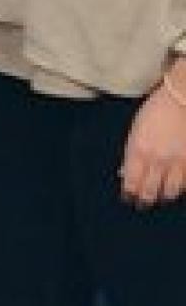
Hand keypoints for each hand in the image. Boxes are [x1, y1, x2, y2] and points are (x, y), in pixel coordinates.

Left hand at [120, 77, 185, 207]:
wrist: (181, 101)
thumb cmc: (156, 110)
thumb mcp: (136, 129)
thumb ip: (131, 152)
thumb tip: (125, 171)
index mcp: (138, 149)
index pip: (131, 180)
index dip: (129, 192)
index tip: (127, 198)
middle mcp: (157, 160)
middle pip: (149, 190)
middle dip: (144, 199)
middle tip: (141, 205)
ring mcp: (176, 163)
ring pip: (169, 191)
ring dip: (162, 196)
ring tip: (159, 198)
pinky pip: (184, 184)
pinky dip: (179, 189)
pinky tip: (176, 189)